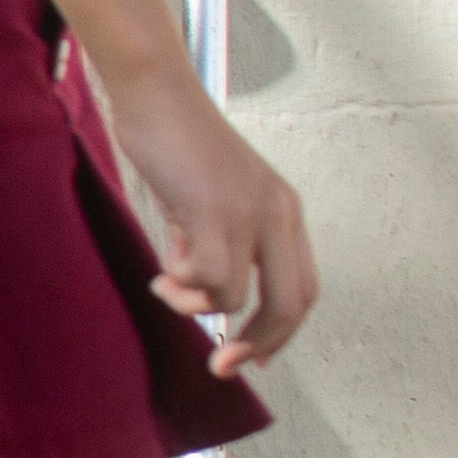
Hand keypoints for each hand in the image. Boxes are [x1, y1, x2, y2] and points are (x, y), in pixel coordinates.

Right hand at [92, 56, 316, 373]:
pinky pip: (208, 279)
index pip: (302, 287)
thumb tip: (194, 283)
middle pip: (291, 304)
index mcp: (283, 210)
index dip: (280, 331)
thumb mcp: (202, 198)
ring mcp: (249, 213)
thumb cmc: (172, 138)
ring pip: (239, 297)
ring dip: (195, 307)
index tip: (248, 354)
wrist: (155, 92)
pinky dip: (182, 287)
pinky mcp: (215, 211)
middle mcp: (278, 213)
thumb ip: (210, 238)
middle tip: (223, 365)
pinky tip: (162, 268)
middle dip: (259, 343)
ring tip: (166, 285)